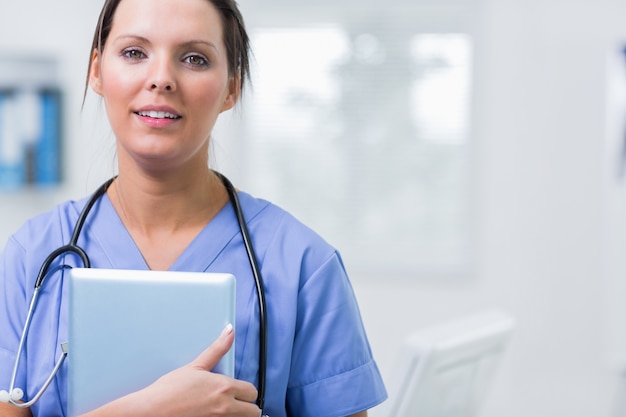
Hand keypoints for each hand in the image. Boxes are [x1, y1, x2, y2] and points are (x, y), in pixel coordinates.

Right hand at [131, 324, 259, 416]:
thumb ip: (217, 349)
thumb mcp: (195, 366)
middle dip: (247, 407)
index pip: (252, 392)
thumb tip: (229, 332)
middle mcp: (225, 407)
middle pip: (253, 412)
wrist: (150, 412)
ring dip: (237, 416)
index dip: (247, 392)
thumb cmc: (168, 391)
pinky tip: (212, 415)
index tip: (239, 392)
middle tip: (235, 404)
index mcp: (224, 388)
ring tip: (222, 410)